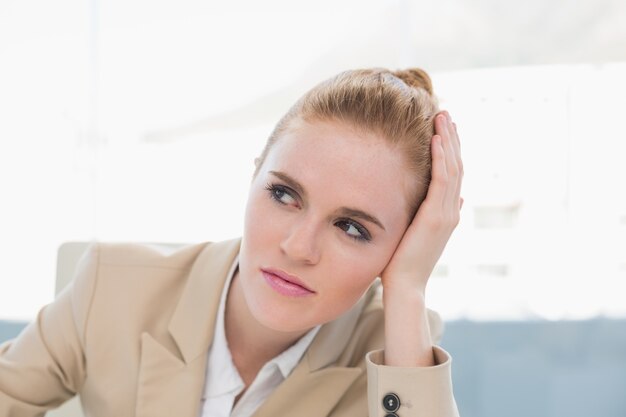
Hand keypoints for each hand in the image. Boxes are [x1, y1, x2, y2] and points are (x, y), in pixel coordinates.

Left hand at [381, 111, 462, 294]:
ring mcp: (446, 213)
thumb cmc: (403, 261)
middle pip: (456, 165)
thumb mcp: (419, 232)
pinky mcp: (436, 217)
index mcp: (447, 212)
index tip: (443, 126)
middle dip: (451, 137)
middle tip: (444, 112)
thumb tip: (455, 200)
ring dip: (448, 141)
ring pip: (452, 169)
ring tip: (442, 117)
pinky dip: (440, 159)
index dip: (450, 148)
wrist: (405, 285)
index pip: (452, 173)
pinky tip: (436, 139)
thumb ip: (434, 214)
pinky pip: (441, 181)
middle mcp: (451, 210)